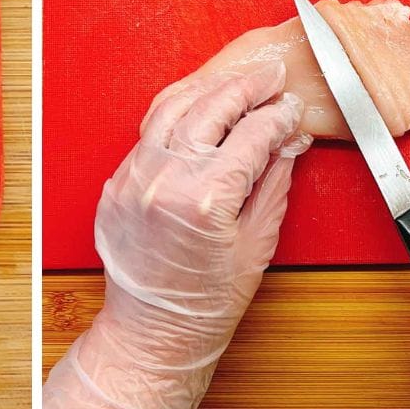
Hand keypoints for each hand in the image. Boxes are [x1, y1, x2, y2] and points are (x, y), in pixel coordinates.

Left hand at [44, 62, 309, 408]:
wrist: (153, 331)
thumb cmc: (205, 302)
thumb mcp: (256, 244)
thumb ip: (272, 184)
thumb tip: (288, 141)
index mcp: (203, 199)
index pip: (251, 134)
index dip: (277, 115)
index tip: (291, 107)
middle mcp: (163, 180)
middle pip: (210, 108)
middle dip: (246, 87)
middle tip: (269, 77)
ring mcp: (134, 178)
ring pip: (172, 109)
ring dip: (208, 88)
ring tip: (236, 81)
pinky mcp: (118, 182)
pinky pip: (147, 132)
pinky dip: (176, 112)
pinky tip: (198, 105)